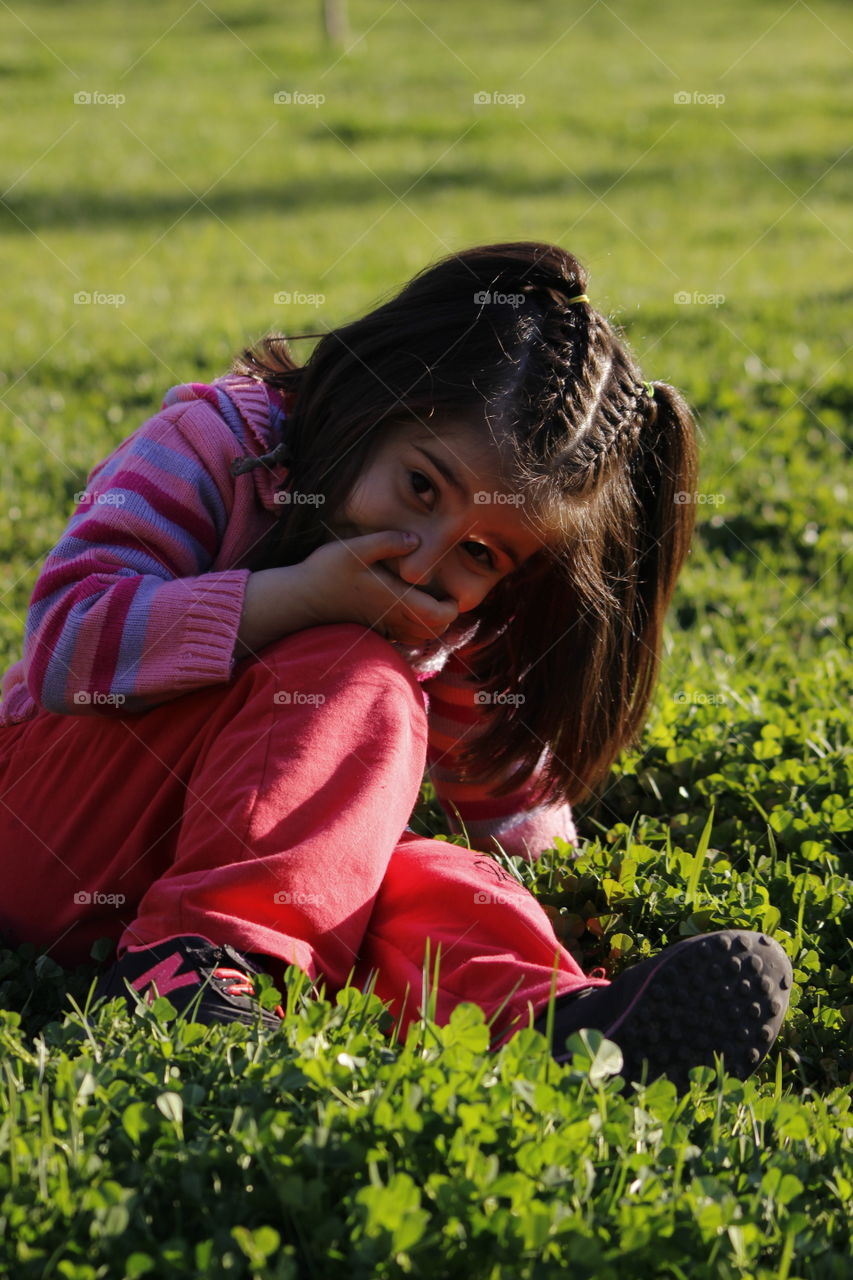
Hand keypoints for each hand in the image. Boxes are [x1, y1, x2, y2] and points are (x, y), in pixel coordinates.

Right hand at [299, 530, 459, 645]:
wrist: (300, 598)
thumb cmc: (326, 571)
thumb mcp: (355, 548)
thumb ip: (387, 542)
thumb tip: (415, 539)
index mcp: (395, 599)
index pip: (438, 616)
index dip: (452, 606)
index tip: (450, 590)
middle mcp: (393, 618)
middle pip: (435, 630)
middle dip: (446, 615)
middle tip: (443, 594)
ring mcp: (384, 627)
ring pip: (421, 637)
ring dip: (431, 623)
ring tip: (429, 600)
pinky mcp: (375, 629)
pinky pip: (404, 638)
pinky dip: (414, 628)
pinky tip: (407, 607)